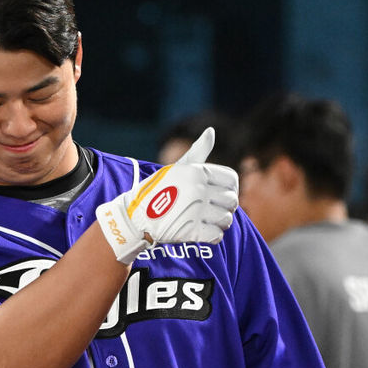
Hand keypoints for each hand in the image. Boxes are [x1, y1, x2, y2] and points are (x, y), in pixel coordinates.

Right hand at [96, 127, 238, 263]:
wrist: (135, 215)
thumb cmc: (159, 188)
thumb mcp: (177, 167)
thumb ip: (198, 151)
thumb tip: (211, 131)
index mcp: (197, 172)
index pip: (232, 179)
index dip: (231, 188)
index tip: (223, 194)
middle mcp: (197, 189)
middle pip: (232, 201)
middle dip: (226, 207)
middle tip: (213, 210)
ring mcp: (195, 211)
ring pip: (226, 219)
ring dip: (220, 223)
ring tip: (207, 220)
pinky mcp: (191, 231)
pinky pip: (217, 235)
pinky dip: (212, 236)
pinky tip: (203, 231)